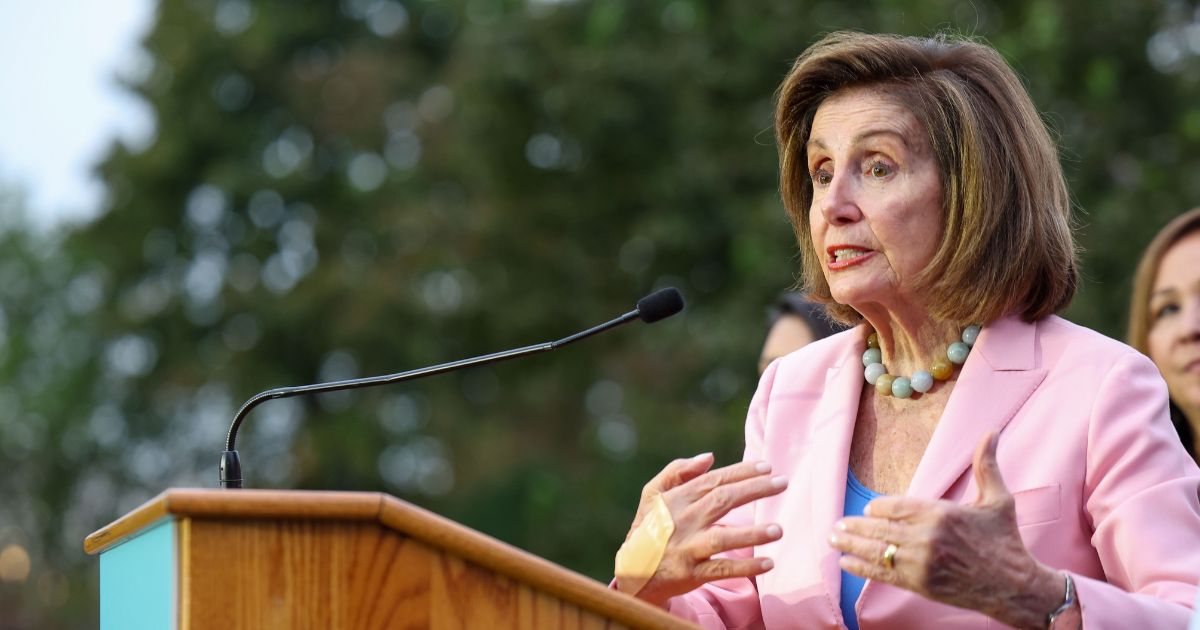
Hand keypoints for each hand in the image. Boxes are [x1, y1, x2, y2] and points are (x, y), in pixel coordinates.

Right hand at [619, 453, 787, 606]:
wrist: (633, 571)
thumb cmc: (648, 528)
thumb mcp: (652, 494)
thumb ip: (677, 471)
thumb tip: (709, 457)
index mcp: (677, 499)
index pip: (714, 480)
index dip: (741, 471)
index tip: (767, 466)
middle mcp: (684, 520)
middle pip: (723, 500)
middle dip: (755, 490)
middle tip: (782, 483)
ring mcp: (687, 547)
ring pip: (723, 537)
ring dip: (752, 533)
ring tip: (779, 529)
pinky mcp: (691, 573)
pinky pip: (721, 569)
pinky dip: (744, 567)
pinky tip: (768, 563)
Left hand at [829, 433, 1064, 628]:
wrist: (1015, 586)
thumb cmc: (1006, 540)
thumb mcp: (998, 499)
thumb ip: (986, 465)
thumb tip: (992, 431)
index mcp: (941, 513)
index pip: (895, 507)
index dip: (877, 510)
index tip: (867, 511)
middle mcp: (927, 537)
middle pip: (880, 529)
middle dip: (854, 527)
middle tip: (836, 526)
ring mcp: (921, 563)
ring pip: (877, 551)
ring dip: (851, 545)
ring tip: (834, 540)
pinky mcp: (920, 585)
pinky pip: (883, 574)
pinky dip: (861, 568)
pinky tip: (846, 563)